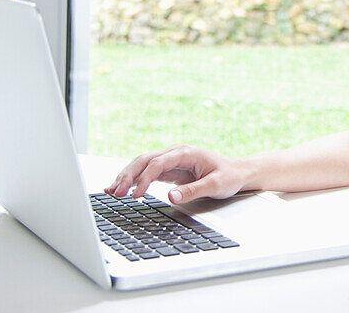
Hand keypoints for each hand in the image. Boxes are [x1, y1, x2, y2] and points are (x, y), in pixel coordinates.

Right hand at [104, 145, 249, 203]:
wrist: (238, 172)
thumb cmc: (229, 176)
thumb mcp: (215, 185)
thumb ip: (193, 190)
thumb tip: (171, 196)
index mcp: (186, 152)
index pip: (158, 163)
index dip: (144, 179)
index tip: (135, 195)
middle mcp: (175, 153)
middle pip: (144, 160)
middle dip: (128, 176)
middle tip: (115, 193)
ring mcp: (170, 160)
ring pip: (141, 165)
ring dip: (126, 177)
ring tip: (111, 192)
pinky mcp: (168, 170)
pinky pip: (146, 173)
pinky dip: (132, 180)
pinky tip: (120, 188)